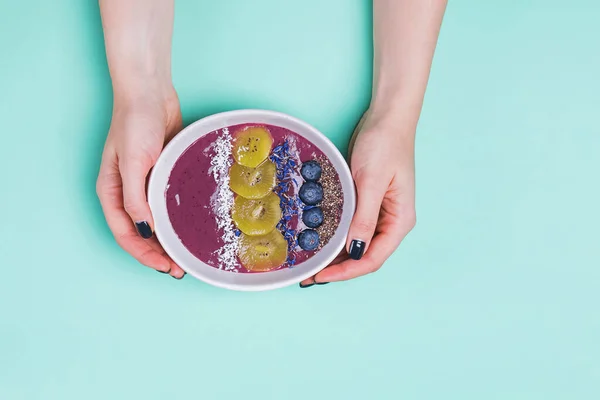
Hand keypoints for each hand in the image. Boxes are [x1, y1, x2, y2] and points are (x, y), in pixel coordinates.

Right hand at [96, 86, 185, 278]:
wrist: (150, 93)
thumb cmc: (134, 122)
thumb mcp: (132, 161)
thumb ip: (135, 197)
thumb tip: (145, 229)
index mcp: (111, 193)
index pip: (126, 234)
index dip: (145, 255)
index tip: (166, 267)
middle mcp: (126, 193)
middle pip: (141, 233)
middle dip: (158, 254)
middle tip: (181, 269)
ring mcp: (145, 185)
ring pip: (156, 222)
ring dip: (169, 240)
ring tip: (187, 255)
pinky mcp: (162, 175)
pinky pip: (168, 204)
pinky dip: (177, 219)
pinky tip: (192, 228)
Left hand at [301, 110, 416, 285]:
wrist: (386, 118)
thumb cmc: (385, 145)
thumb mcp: (372, 181)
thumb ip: (364, 217)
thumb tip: (355, 250)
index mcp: (400, 221)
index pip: (373, 258)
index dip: (346, 272)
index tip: (320, 276)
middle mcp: (392, 222)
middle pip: (364, 256)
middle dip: (337, 269)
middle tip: (308, 274)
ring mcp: (380, 214)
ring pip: (356, 245)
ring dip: (335, 256)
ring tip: (309, 263)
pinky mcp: (368, 204)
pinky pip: (351, 228)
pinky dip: (336, 238)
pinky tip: (318, 241)